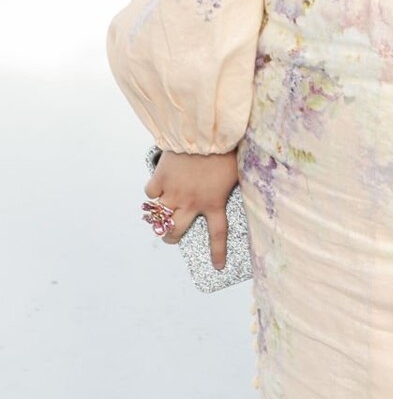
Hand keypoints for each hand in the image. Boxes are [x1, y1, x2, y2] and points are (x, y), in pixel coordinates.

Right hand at [143, 151, 239, 269]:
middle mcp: (191, 202)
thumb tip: (236, 190)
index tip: (217, 266)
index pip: (217, 235)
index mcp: (214, 202)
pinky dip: (152, 192)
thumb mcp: (235, 172)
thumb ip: (228, 187)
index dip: (217, 252)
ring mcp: (174, 192)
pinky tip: (158, 186)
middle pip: (175, 231)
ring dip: (157, 218)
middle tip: (171, 236)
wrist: (203, 132)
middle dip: (171, 237)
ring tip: (158, 216)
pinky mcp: (160, 178)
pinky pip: (150, 193)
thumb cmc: (224, 149)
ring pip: (159, 216)